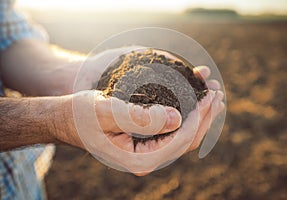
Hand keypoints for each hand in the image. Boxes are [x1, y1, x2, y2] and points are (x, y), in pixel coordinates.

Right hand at [58, 49, 222, 175]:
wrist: (67, 120)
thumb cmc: (82, 115)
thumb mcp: (107, 112)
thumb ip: (139, 118)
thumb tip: (175, 119)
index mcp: (139, 159)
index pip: (180, 140)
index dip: (199, 118)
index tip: (211, 96)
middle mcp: (147, 161)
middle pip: (187, 141)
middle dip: (205, 117)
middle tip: (218, 93)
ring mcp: (148, 153)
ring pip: (183, 138)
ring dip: (199, 117)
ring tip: (212, 97)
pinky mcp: (146, 144)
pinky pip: (173, 133)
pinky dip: (187, 118)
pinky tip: (194, 105)